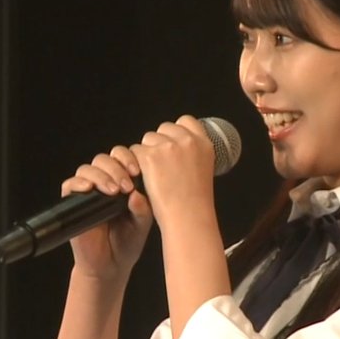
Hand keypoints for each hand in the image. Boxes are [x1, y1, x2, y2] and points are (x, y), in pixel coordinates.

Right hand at [61, 145, 152, 280]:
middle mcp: (105, 183)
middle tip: (126, 184)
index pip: (123, 158)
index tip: (138, 171)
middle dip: (116, 167)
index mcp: (124, 182)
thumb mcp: (142, 224)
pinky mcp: (72, 203)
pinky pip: (70, 184)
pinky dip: (78, 183)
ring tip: (113, 191)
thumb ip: (143, 209)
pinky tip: (89, 189)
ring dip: (101, 175)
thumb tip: (136, 194)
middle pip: (105, 158)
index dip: (130, 159)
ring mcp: (88, 192)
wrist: (110, 266)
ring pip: (88, 168)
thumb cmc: (128, 243)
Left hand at [129, 115, 216, 230]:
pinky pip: (136, 151)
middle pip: (164, 129)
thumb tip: (176, 148)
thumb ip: (192, 154)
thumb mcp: (203, 170)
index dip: (176, 132)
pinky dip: (136, 164)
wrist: (188, 217)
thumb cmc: (196, 203)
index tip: (172, 143)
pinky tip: (144, 178)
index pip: (186, 121)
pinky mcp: (150, 156)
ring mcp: (168, 147)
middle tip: (161, 165)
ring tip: (154, 174)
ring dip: (147, 153)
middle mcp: (187, 141)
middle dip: (159, 143)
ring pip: (148, 139)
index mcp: (203, 144)